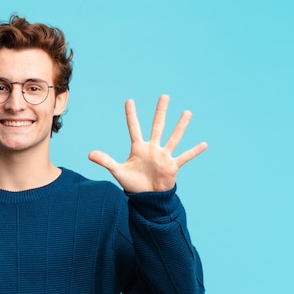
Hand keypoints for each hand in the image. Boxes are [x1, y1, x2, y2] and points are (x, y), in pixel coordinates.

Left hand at [88, 94, 207, 192]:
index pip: (134, 128)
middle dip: (160, 112)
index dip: (131, 115)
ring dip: (180, 126)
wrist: (146, 197)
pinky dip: (194, 151)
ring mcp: (163, 156)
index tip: (129, 101)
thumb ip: (105, 161)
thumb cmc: (133, 184)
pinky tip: (204, 144)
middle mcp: (152, 148)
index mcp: (138, 148)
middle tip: (164, 96)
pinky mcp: (172, 166)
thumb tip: (89, 154)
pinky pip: (184, 157)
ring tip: (187, 112)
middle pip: (157, 126)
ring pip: (173, 137)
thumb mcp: (118, 171)